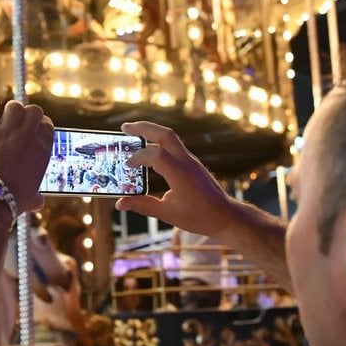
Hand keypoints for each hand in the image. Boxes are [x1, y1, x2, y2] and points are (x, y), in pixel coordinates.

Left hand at [0, 101, 53, 213]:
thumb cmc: (10, 202)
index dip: (40, 125)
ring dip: (9, 111)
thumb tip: (39, 202)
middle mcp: (26, 136)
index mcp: (42, 150)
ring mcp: (5, 131)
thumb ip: (35, 196)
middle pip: (33, 110)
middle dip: (26, 114)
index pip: (47, 125)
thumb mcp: (29, 198)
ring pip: (14, 106)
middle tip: (18, 123)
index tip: (33, 129)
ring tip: (3, 120)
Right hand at [116, 121, 234, 237]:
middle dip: (143, 128)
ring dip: (152, 131)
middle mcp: (186, 162)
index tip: (126, 166)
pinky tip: (149, 150)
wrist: (226, 216)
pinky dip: (159, 142)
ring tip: (133, 133)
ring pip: (170, 137)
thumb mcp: (168, 214)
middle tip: (124, 128)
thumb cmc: (199, 217)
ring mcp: (191, 160)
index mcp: (180, 174)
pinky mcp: (192, 163)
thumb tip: (120, 203)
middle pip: (164, 134)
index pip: (155, 154)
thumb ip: (143, 206)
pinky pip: (174, 146)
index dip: (137, 157)